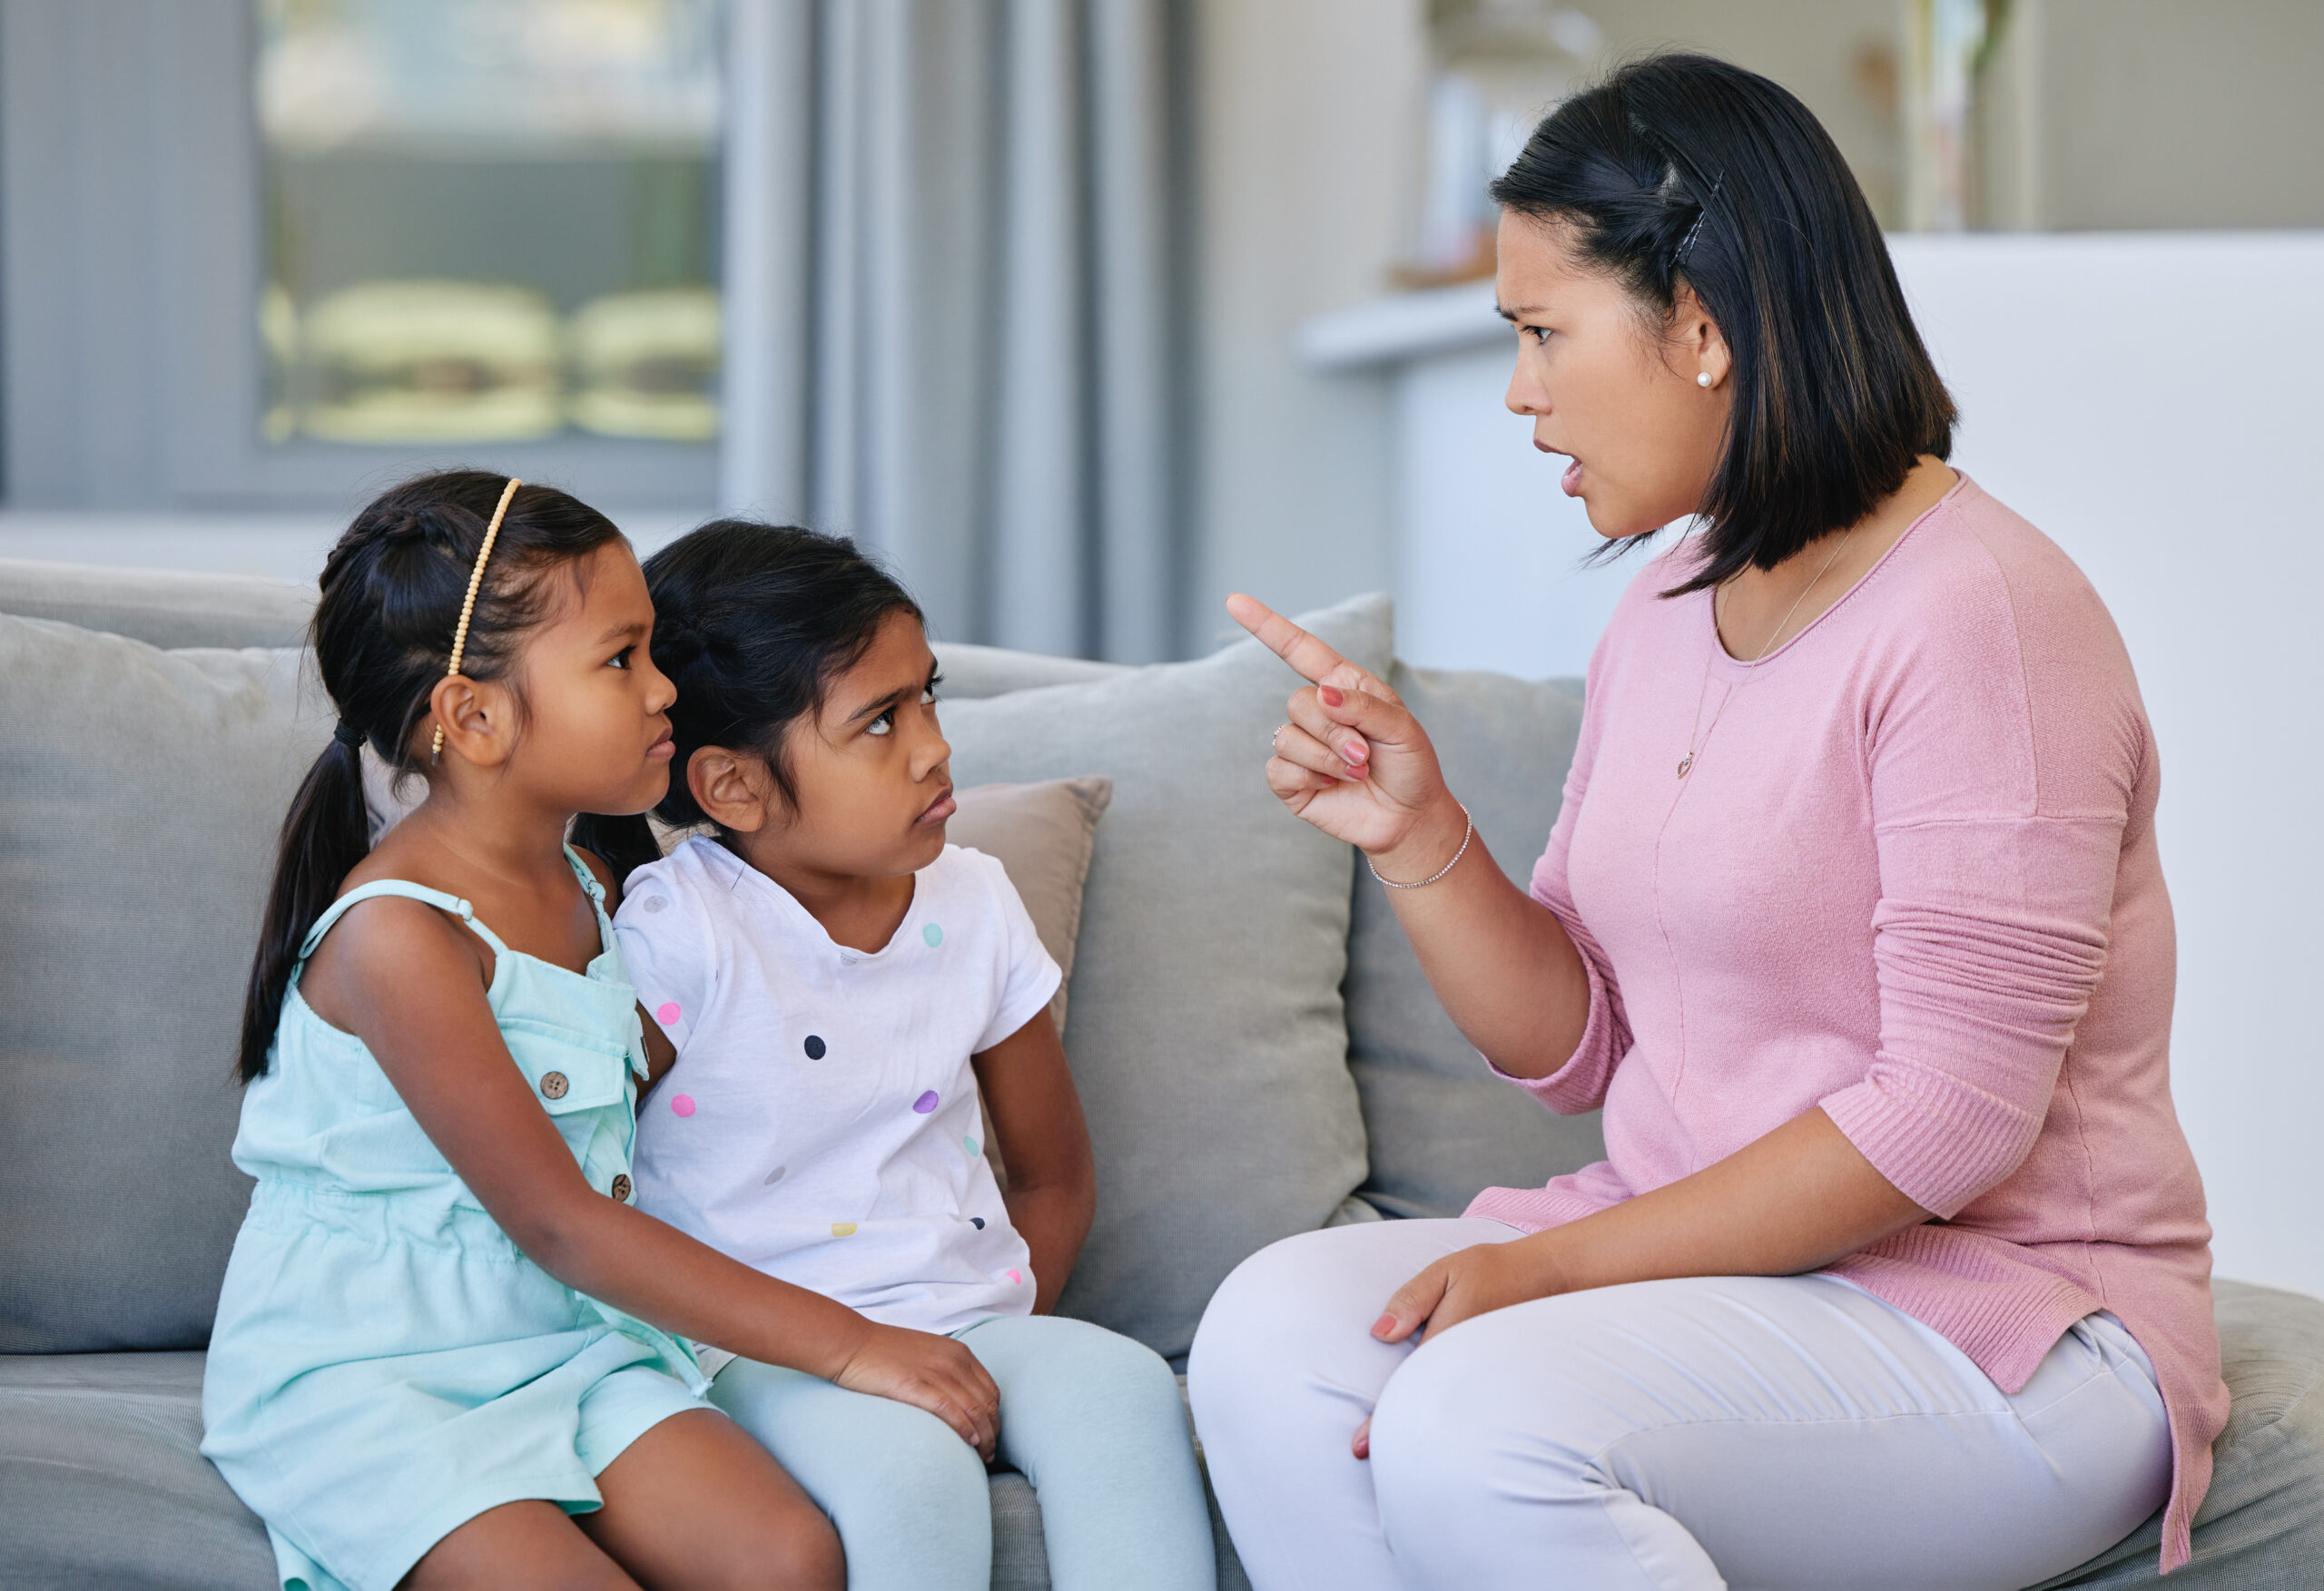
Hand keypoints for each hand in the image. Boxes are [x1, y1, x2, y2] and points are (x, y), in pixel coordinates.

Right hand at [833, 1323, 1001, 1459]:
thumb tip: (957, 1400)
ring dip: (984, 1438)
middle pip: (987, 1404)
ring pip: (974, 1410)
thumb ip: (946, 1372)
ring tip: (983, 1458)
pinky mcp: (916, 1386)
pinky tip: (968, 1444)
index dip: (994, 1417)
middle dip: (993, 1432)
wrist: (852, 1344)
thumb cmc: (884, 1353)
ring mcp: (936, 1373)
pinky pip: (950, 1411)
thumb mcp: (926, 1354)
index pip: (991, 1391)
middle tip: (989, 1454)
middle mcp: (953, 1361)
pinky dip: (965, 1429)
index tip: (990, 1436)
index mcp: (958, 1353)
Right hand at [1228, 593, 1460, 865]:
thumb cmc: (1411, 766)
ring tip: (1357, 772)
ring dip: (1328, 758)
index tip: (1233, 601)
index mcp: (1343, 686)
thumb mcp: (1401, 728)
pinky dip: (1311, 778)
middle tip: (1365, 755)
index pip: (1299, 650)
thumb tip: (1321, 693)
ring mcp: (1301, 747)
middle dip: (1334, 732)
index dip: (1266, 625)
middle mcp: (1317, 712)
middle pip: (1298, 703)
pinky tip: (1333, 786)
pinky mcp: (1291, 780)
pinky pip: (1279, 769)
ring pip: (1288, 738)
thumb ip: (1363, 706)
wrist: (1410, 817)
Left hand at [1347, 1237, 1563, 1459]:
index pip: (1408, 1386)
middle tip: (1363, 1452)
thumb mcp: (1445, 1272)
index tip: (1360, 1446)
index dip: (1382, 1419)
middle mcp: (1468, 1365)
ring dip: (1425, 1430)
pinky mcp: (1497, 1379)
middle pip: (1427, 1408)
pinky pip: (1467, 1403)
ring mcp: (1485, 1376)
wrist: (1547, 1277)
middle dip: (1399, 1434)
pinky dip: (1449, 1417)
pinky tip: (1439, 1428)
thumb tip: (1379, 1333)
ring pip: (1448, 1411)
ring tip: (1399, 1452)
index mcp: (1450, 1340)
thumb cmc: (1490, 1271)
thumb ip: (1411, 1300)